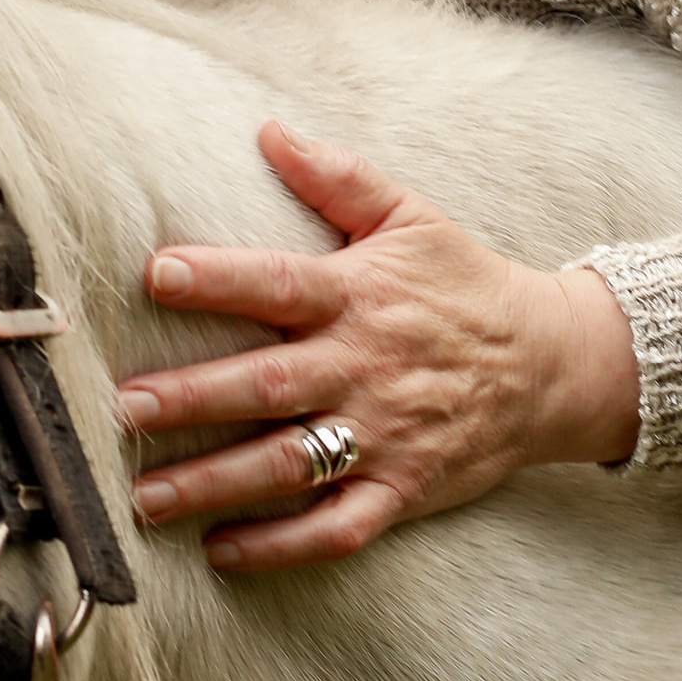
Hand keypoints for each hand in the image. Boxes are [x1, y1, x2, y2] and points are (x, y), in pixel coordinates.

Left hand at [113, 120, 641, 572]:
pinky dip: (279, 546)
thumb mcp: (411, 218)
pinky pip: (335, 528)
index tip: (157, 275)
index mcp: (359, 296)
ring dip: (213, 483)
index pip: (278, 283)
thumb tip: (268, 130)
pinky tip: (221, 549)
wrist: (554, 365)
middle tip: (127, 408)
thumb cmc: (468, 287)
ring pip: (289, 465)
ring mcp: (383, 436)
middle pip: (268, 385)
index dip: (218, 278)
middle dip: (194, 397)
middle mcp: (364, 368)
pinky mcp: (401, 489)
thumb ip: (337, 178)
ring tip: (146, 496)